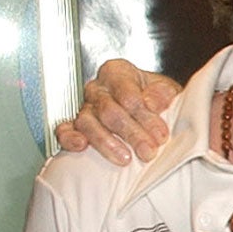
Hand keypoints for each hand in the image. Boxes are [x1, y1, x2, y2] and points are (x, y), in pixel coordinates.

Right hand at [54, 60, 180, 163]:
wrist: (152, 115)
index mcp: (118, 73)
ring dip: (107, 142)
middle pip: (108, 110)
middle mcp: (98, 88)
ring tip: (125, 158)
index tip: (160, 134)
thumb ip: (163, 94)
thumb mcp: (168, 92)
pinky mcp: (74, 126)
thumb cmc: (158, 100)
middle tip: (149, 150)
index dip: (144, 114)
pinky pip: (64, 130)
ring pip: (87, 122)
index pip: (126, 91)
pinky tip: (81, 146)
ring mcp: (84, 107)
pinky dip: (70, 138)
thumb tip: (153, 102)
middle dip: (131, 133)